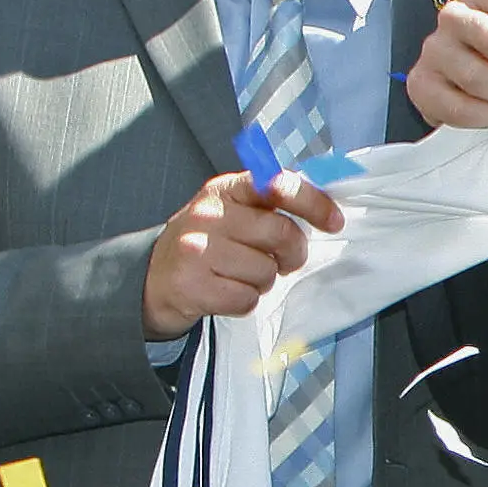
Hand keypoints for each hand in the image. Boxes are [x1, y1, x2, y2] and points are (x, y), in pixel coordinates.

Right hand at [143, 171, 342, 338]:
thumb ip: (270, 205)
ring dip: (263, 280)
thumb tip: (326, 211)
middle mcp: (209, 215)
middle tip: (282, 260)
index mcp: (226, 190)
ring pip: (266, 271)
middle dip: (292, 253)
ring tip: (240, 275)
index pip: (278, 185)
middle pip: (281, 234)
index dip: (313, 203)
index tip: (334, 221)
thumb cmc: (206, 242)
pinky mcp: (191, 285)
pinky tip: (226, 291)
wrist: (153, 276)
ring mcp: (196, 250)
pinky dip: (245, 301)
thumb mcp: (231, 210)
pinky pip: (246, 299)